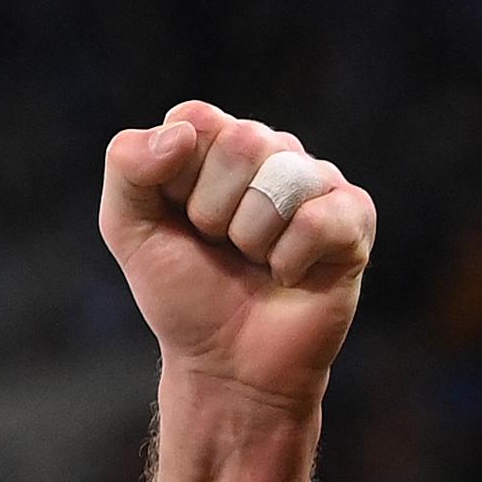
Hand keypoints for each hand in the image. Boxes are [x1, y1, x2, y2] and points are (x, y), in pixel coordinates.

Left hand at [99, 100, 377, 409]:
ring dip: (251, 238)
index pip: (196, 118)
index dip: (178, 177)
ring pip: (281, 178)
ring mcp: (317, 180)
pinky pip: (317, 219)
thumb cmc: (182, 293)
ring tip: (254, 261)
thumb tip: (181, 132)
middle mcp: (271, 152)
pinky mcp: (354, 217)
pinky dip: (289, 261)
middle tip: (219, 246)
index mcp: (217, 143)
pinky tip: (288, 275)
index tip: (180, 219)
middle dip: (214, 210)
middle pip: (243, 140)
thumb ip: (127, 167)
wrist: (227, 364)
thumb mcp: (129, 229)